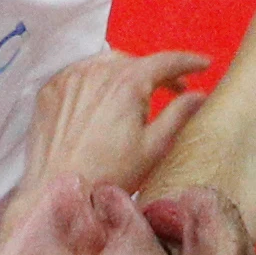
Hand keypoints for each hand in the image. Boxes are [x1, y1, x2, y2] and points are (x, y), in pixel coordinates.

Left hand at [17, 47, 213, 198]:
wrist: (55, 193)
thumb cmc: (110, 174)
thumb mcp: (153, 148)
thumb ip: (179, 114)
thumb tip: (200, 95)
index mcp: (127, 82)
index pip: (166, 61)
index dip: (189, 61)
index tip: (205, 64)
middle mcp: (97, 70)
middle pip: (136, 61)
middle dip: (157, 72)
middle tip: (174, 90)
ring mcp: (69, 77)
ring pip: (106, 63)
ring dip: (126, 74)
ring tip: (136, 96)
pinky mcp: (50, 90)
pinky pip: (80, 74)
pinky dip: (96, 80)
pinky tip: (102, 101)